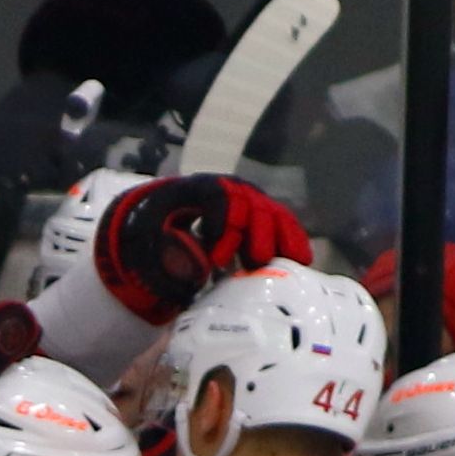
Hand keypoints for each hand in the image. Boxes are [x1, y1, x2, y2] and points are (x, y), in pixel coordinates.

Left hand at [92, 175, 311, 323]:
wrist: (165, 218)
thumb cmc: (159, 229)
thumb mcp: (152, 237)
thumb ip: (170, 251)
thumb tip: (202, 266)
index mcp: (199, 188)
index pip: (219, 199)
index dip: (224, 228)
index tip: (218, 261)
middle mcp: (229, 188)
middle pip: (251, 204)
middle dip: (257, 234)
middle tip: (257, 263)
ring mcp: (248, 199)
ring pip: (272, 212)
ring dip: (282, 238)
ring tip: (291, 265)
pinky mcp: (261, 213)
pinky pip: (282, 222)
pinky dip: (292, 240)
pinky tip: (302, 261)